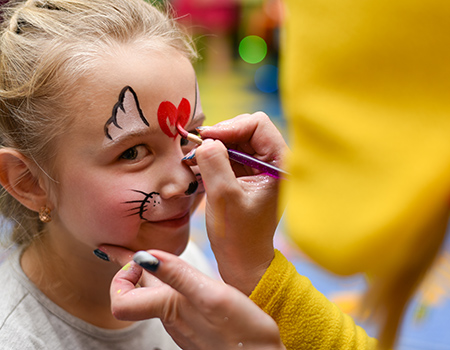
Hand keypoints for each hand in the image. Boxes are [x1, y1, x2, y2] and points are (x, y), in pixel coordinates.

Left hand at [104, 245, 284, 349]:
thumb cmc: (242, 331)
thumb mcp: (210, 296)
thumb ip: (177, 276)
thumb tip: (143, 257)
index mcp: (169, 307)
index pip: (121, 301)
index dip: (121, 277)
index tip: (133, 255)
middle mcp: (171, 317)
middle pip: (137, 293)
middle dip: (128, 269)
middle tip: (115, 248)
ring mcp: (184, 322)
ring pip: (155, 296)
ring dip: (148, 275)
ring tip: (146, 256)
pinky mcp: (198, 324)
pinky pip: (173, 300)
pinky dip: (168, 283)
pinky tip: (179, 276)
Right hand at [189, 112, 288, 294]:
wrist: (242, 261)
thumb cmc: (238, 235)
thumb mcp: (224, 196)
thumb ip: (214, 162)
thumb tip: (205, 139)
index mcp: (280, 164)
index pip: (257, 124)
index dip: (230, 127)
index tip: (206, 140)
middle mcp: (273, 162)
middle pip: (245, 129)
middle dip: (219, 137)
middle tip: (196, 149)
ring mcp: (260, 168)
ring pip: (234, 141)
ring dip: (213, 147)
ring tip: (194, 159)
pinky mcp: (247, 176)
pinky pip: (229, 155)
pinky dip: (213, 158)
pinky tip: (198, 166)